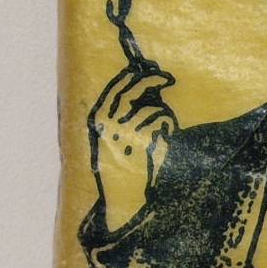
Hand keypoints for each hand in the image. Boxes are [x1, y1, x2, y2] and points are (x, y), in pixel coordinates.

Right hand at [88, 60, 173, 230]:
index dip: (136, 75)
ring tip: (163, 130)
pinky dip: (168, 127)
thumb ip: (127, 112)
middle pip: (134, 89)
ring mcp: (125, 134)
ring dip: (164, 115)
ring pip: (153, 108)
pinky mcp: (142, 143)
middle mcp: (108, 124)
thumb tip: (147, 82)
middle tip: (168, 79)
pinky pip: (162, 121)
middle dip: (153, 80)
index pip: (116, 87)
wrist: (123, 198)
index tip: (151, 69)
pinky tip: (164, 140)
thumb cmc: (123, 165)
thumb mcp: (115, 136)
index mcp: (98, 120)